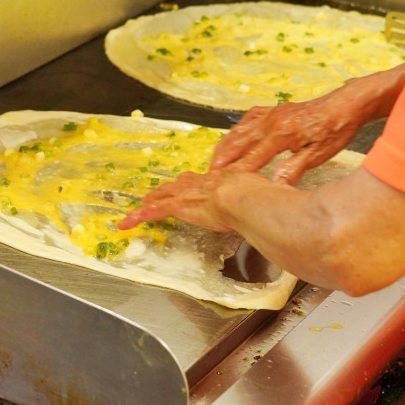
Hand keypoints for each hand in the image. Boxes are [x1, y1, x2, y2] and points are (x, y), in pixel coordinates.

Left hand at [117, 168, 263, 232]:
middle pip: (175, 187)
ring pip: (160, 198)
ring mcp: (186, 194)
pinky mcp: (177, 206)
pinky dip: (139, 217)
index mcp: (217, 181)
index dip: (190, 185)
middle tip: (153, 196)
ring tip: (136, 212)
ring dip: (148, 205)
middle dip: (164, 192)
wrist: (244, 197)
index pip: (199, 182)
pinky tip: (128, 223)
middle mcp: (198, 184)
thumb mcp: (260, 192)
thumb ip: (263, 195)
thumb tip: (276, 197)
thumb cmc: (255, 196)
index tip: (186, 186)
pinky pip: (153, 212)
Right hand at [210, 59, 404, 184]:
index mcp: (283, 134)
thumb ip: (294, 169)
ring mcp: (272, 113)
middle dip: (222, 159)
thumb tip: (275, 184)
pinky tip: (233, 139)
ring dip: (226, 146)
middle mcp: (272, 120)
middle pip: (239, 142)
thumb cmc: (336, 129)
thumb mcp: (319, 154)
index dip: (237, 172)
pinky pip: (248, 120)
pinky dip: (236, 131)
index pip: (253, 157)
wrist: (347, 104)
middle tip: (208, 176)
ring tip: (214, 162)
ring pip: (240, 130)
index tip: (223, 185)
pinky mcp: (275, 110)